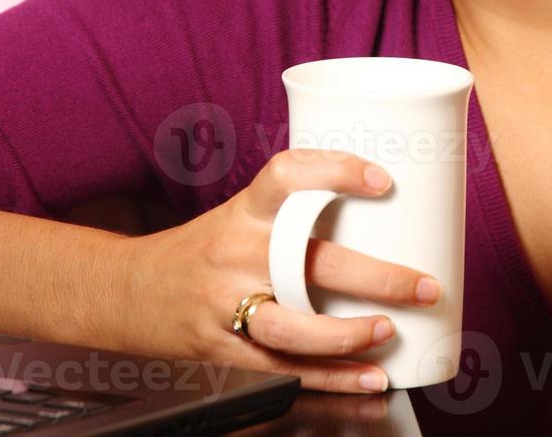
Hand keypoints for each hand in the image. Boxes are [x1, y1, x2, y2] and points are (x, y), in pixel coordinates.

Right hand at [119, 148, 442, 393]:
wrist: (126, 292)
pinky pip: (281, 370)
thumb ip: (294, 221)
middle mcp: (233, 254)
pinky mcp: (221, 349)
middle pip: (307, 262)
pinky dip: (330, 380)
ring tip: (388, 333)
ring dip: (347, 335)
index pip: (286, 177)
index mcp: (243, 212)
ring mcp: (224, 305)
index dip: (334, 172)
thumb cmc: (200, 251)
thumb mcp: (238, 218)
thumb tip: (383, 220)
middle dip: (376, 278)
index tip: (382, 180)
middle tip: (424, 285)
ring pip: (290, 327)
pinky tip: (368, 380)